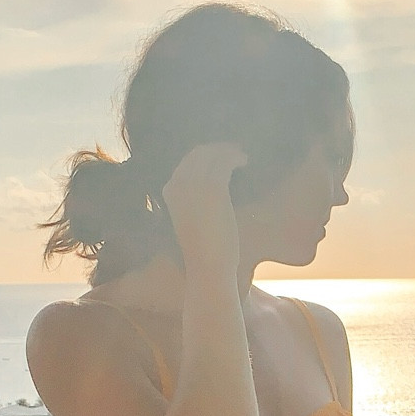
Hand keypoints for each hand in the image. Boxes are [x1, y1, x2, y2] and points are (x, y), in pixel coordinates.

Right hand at [161, 142, 248, 265]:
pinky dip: (236, 157)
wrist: (206, 267)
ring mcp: (195, 184)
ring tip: (241, 155)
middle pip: (197, 153)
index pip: (186, 162)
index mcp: (169, 191)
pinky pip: (225, 162)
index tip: (218, 155)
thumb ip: (194, 203)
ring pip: (212, 154)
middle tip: (233, 150)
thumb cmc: (202, 251)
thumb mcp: (190, 221)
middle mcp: (178, 183)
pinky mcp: (214, 188)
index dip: (203, 155)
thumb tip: (208, 195)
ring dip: (228, 151)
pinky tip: (244, 160)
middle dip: (216, 149)